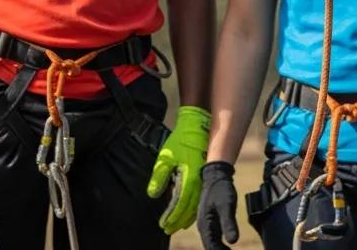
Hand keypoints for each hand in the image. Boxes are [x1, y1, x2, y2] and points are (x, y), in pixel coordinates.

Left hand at [147, 106, 209, 233]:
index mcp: (189, 178)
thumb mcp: (165, 157)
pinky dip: (193, 206)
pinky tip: (189, 210)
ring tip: (178, 224)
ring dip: (186, 216)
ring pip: (196, 204)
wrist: (196, 127)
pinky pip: (199, 196)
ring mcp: (203, 179)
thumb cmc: (180, 141)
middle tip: (169, 229)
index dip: (172, 217)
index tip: (164, 225)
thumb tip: (153, 195)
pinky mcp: (204, 176)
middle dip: (178, 220)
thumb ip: (159, 177)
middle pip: (189, 208)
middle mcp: (199, 182)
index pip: (180, 204)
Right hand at [196, 160, 238, 248]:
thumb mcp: (226, 205)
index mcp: (205, 225)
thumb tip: (233, 242)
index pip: (211, 247)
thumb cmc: (221, 189)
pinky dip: (221, 245)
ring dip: (220, 249)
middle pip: (211, 247)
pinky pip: (215, 238)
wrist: (216, 175)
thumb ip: (229, 223)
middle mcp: (204, 227)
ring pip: (212, 243)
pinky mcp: (212, 221)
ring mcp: (207, 224)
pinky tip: (229, 247)